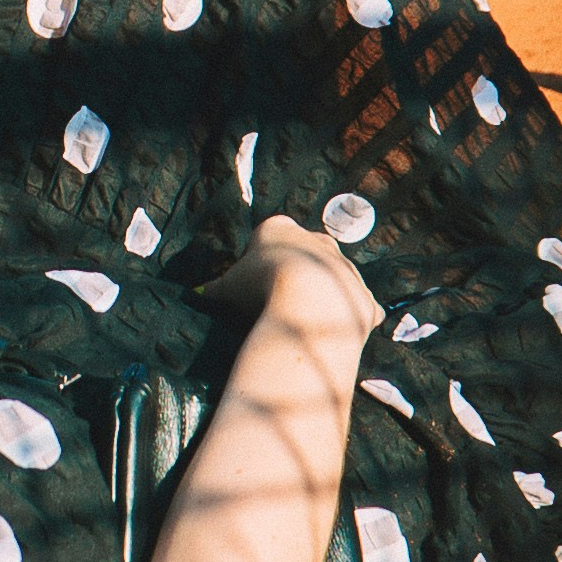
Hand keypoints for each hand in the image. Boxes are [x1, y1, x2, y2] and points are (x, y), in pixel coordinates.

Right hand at [195, 213, 379, 350]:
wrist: (309, 303)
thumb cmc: (261, 288)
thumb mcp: (226, 287)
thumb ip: (213, 289)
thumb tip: (197, 295)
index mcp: (281, 229)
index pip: (266, 237)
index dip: (256, 261)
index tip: (249, 284)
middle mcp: (318, 241)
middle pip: (304, 253)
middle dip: (293, 272)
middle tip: (275, 300)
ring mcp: (346, 268)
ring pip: (333, 278)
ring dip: (320, 296)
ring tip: (302, 321)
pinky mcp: (364, 297)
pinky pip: (357, 306)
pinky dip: (347, 318)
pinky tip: (333, 333)